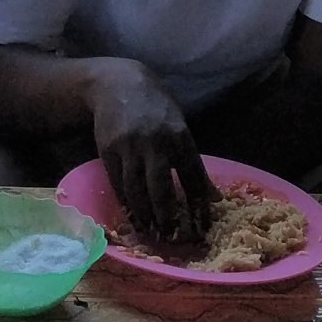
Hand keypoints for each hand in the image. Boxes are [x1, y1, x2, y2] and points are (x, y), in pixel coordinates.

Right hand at [88, 62, 214, 244]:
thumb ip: (192, 161)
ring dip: (145, 216)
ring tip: (152, 232)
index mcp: (180, 136)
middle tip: (172, 236)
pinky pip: (118, 184)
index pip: (193, 176)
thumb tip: (213, 196)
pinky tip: (133, 216)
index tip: (203, 226)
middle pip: (161, 189)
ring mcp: (129, 147)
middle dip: (167, 217)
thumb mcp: (179, 127)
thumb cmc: (155, 109)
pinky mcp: (108, 151)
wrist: (118, 85)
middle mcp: (155, 142)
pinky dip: (127, 204)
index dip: (199, 204)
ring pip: (137, 191)